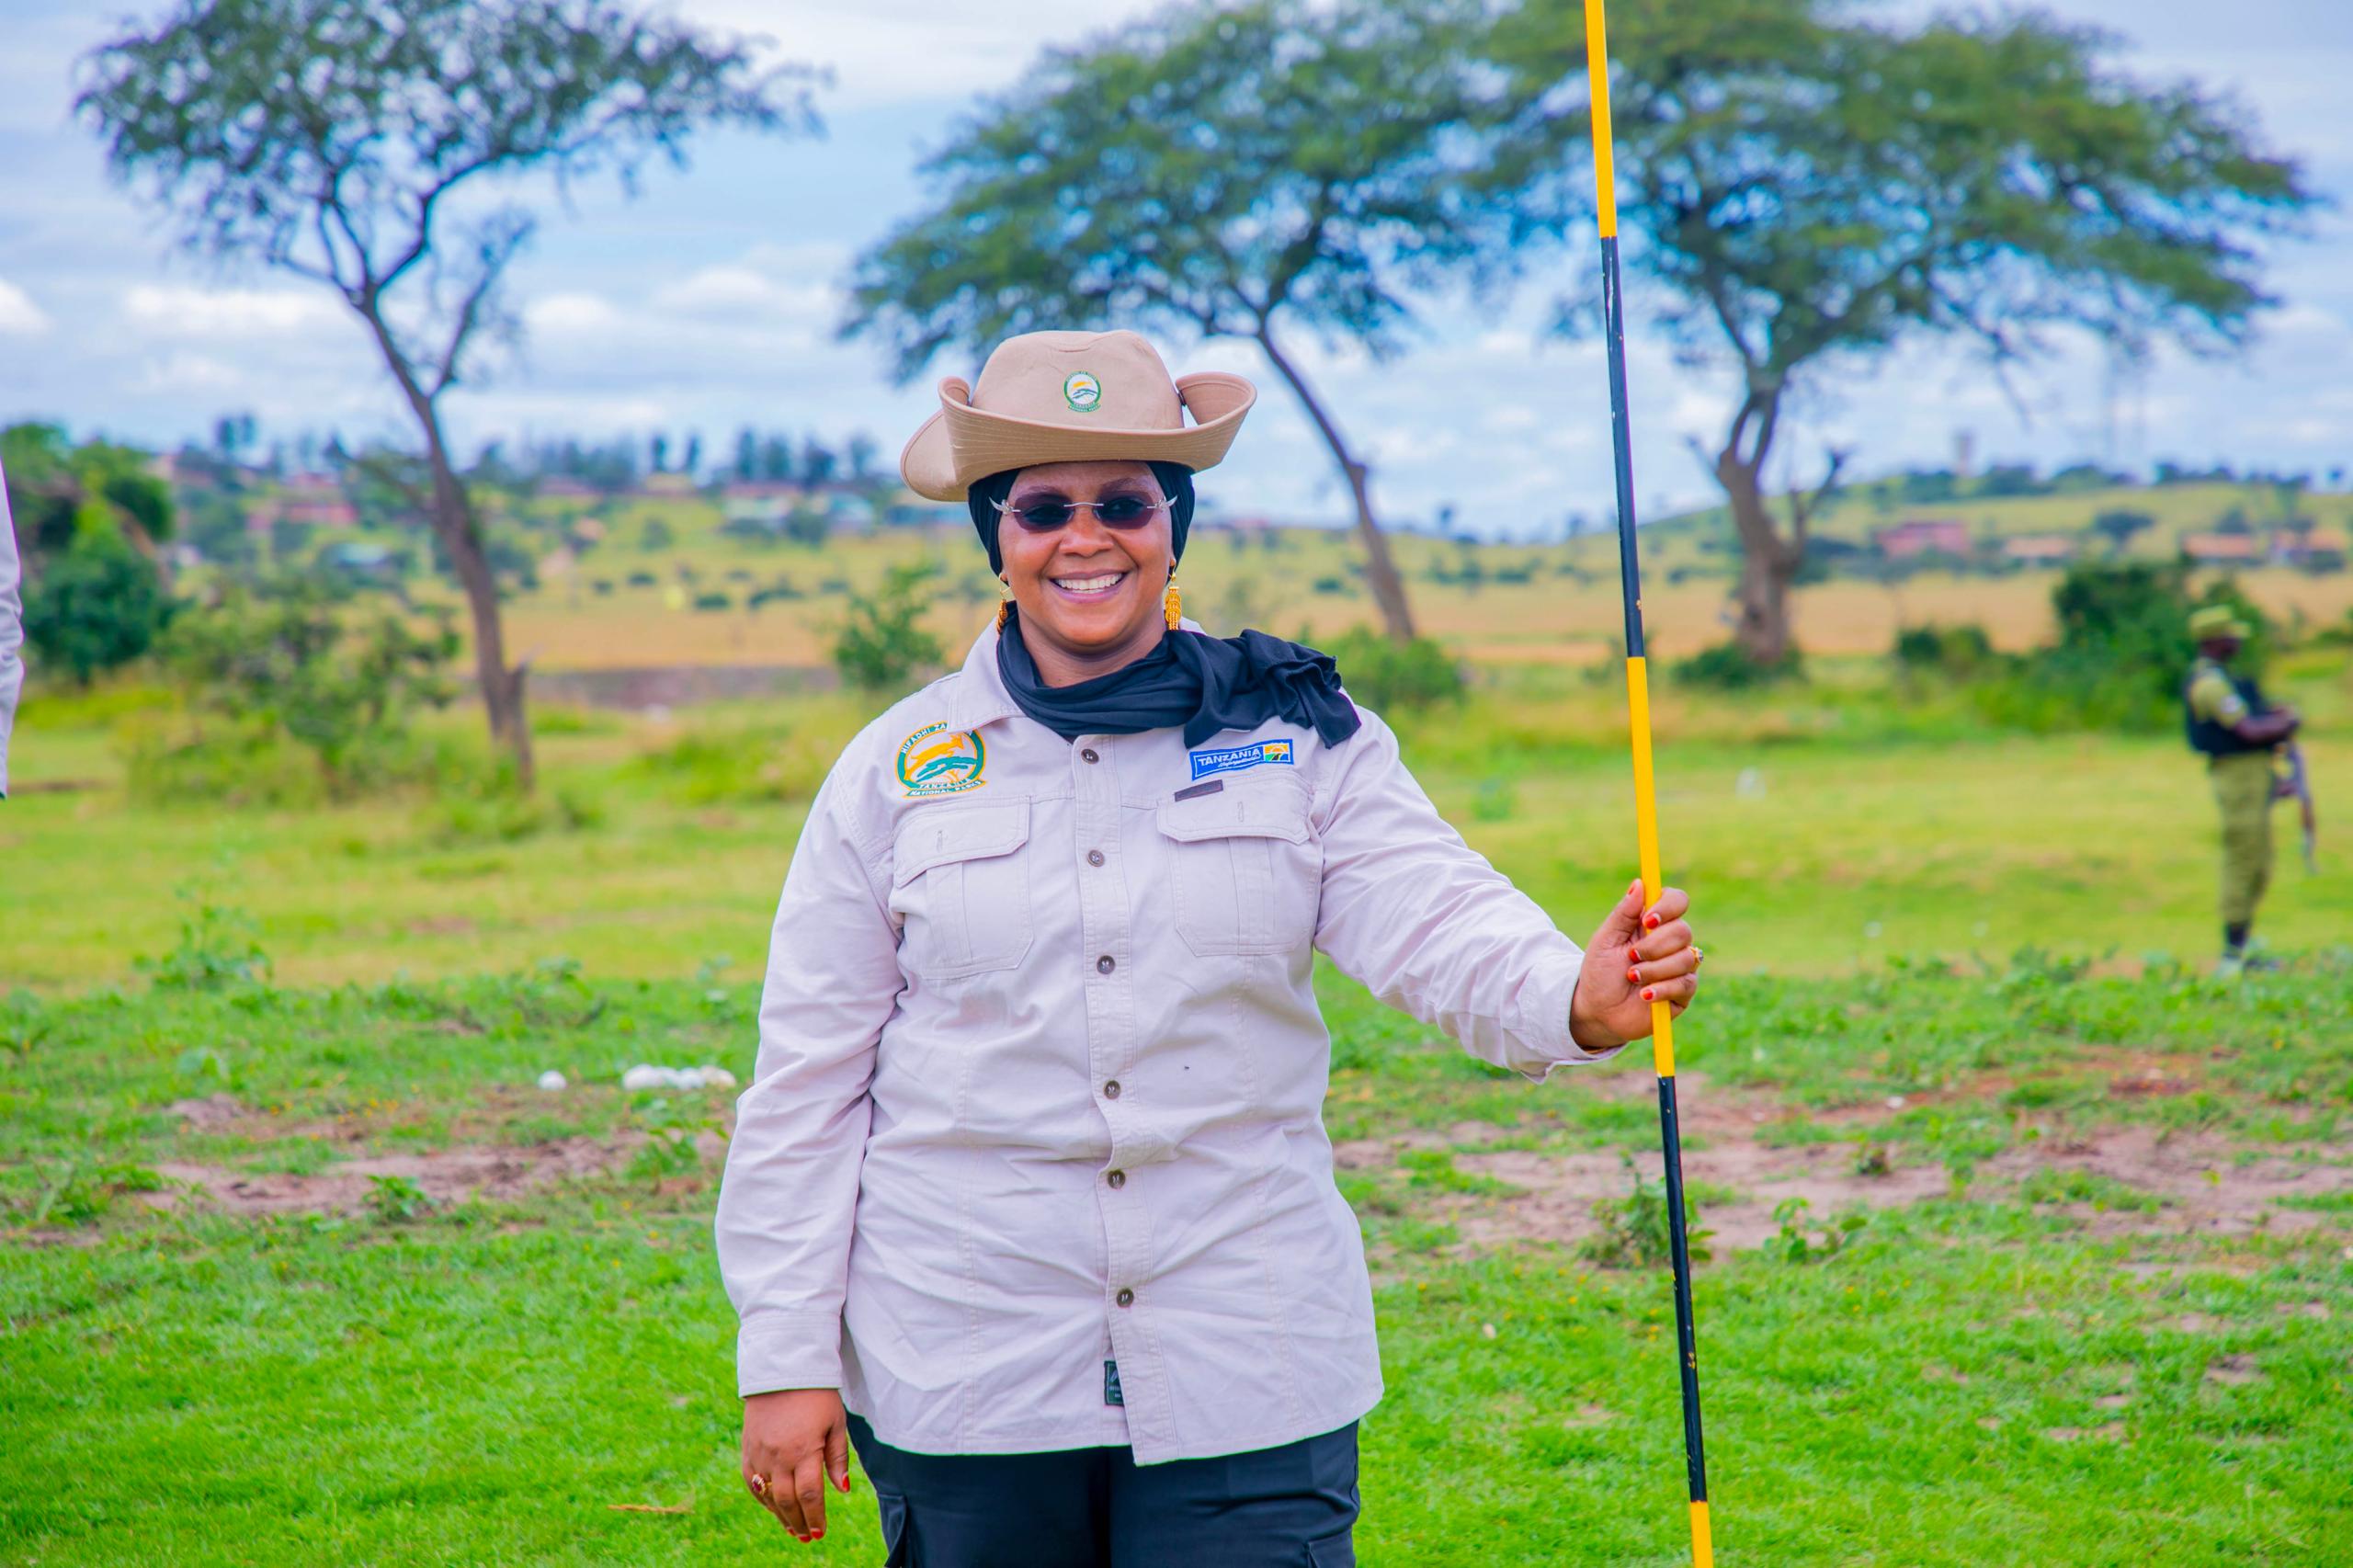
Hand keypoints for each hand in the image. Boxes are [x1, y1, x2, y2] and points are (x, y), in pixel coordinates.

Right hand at [742, 1388, 851, 1542]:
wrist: (783, 1371)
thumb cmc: (816, 1396)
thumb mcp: (836, 1423)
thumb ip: (838, 1458)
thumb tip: (842, 1489)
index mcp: (804, 1450)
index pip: (809, 1495)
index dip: (815, 1516)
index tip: (821, 1531)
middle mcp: (779, 1456)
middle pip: (788, 1501)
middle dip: (799, 1522)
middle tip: (808, 1537)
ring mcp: (760, 1454)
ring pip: (768, 1495)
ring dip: (781, 1516)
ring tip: (793, 1529)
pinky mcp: (748, 1449)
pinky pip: (752, 1482)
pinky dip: (763, 1498)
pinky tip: (773, 1507)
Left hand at [1570, 880, 1700, 1051]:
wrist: (1598, 1011)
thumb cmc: (1600, 973)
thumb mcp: (1605, 940)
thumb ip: (1623, 913)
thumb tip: (1640, 883)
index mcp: (1653, 923)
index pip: (1677, 900)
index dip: (1667, 906)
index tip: (1647, 920)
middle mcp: (1671, 942)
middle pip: (1683, 930)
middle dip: (1654, 946)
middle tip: (1631, 958)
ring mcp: (1680, 966)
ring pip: (1686, 958)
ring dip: (1654, 969)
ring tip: (1632, 977)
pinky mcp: (1684, 992)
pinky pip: (1686, 984)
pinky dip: (1661, 988)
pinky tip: (1644, 995)